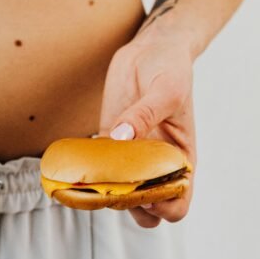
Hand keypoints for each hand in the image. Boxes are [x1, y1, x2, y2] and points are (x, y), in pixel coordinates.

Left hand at [98, 36, 196, 228]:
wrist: (152, 49)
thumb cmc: (171, 69)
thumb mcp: (166, 90)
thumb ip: (144, 115)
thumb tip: (121, 137)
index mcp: (181, 158)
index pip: (178, 203)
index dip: (162, 206)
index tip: (144, 189)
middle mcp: (156, 163)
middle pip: (145, 209)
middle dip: (129, 204)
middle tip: (113, 183)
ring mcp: (131, 153)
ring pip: (118, 192)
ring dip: (104, 190)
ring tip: (92, 174)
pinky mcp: (110, 138)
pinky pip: (98, 165)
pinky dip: (87, 169)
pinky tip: (79, 160)